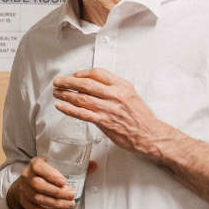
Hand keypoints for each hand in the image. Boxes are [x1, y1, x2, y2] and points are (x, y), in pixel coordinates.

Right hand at [6, 157, 76, 208]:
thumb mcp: (55, 164)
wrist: (29, 181)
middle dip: (57, 192)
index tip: (64, 182)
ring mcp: (24, 190)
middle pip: (38, 185)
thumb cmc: (46, 172)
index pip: (38, 167)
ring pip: (38, 199)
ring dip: (56, 204)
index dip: (51, 175)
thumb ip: (74, 166)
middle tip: (72, 195)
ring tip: (70, 205)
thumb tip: (94, 165)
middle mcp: (27, 176)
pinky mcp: (25, 202)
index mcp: (34, 164)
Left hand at [53, 68, 169, 156]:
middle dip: (68, 82)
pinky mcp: (105, 122)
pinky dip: (69, 109)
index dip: (81, 73)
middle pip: (86, 84)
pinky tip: (61, 106)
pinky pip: (83, 114)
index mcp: (122, 86)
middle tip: (58, 82)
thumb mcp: (130, 95)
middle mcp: (115, 95)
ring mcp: (109, 108)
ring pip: (82, 98)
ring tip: (57, 93)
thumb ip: (114, 89)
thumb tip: (95, 85)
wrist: (151, 135)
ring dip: (66, 94)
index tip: (73, 75)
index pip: (97, 73)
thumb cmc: (141, 117)